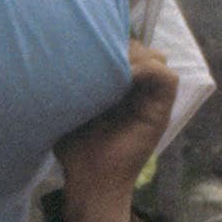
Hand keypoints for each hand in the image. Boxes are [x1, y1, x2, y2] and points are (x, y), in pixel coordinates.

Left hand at [54, 41, 179, 221]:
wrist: (91, 181)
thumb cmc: (77, 150)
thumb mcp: (71, 107)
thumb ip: (73, 83)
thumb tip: (56, 56)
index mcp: (120, 88)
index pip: (125, 48)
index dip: (111, 40)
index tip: (89, 43)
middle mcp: (139, 91)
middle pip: (141, 48)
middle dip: (121, 45)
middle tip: (99, 53)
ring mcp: (152, 100)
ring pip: (156, 57)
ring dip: (135, 56)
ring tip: (113, 65)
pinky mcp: (161, 111)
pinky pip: (166, 76)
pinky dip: (147, 70)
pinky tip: (124, 76)